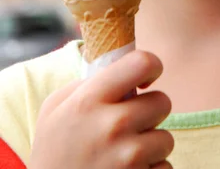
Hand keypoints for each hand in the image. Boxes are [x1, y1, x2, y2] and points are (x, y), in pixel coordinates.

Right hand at [29, 51, 173, 168]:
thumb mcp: (54, 110)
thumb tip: (118, 66)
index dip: (151, 66)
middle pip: (163, 101)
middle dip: (150, 112)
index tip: (145, 81)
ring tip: (124, 154)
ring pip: (166, 138)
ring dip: (151, 146)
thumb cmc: (53, 153)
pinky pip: (165, 167)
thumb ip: (86, 84)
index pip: (142, 62)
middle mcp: (113, 125)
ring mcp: (128, 157)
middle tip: (130, 124)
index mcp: (90, 100)